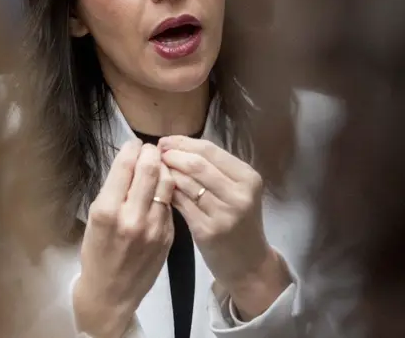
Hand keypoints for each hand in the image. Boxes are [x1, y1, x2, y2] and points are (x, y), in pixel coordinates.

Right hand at [74, 141, 174, 337]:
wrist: (110, 295)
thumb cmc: (96, 253)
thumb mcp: (95, 217)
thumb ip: (114, 189)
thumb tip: (130, 160)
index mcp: (107, 211)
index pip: (126, 166)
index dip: (133, 148)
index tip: (135, 143)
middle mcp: (132, 218)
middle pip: (150, 169)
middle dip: (152, 152)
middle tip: (151, 148)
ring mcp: (154, 228)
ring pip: (167, 184)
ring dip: (164, 169)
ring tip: (159, 165)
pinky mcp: (168, 237)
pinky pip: (170, 204)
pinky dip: (166, 192)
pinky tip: (160, 191)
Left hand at [159, 136, 290, 318]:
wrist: (249, 263)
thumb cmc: (238, 221)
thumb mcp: (237, 191)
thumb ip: (214, 169)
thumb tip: (175, 145)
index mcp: (248, 178)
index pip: (210, 149)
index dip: (182, 142)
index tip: (164, 141)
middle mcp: (239, 194)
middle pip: (197, 164)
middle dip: (172, 155)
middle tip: (156, 154)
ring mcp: (224, 214)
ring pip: (187, 183)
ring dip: (167, 173)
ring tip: (156, 170)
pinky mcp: (208, 231)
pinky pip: (181, 204)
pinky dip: (168, 193)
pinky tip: (161, 190)